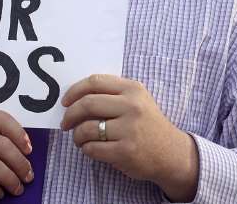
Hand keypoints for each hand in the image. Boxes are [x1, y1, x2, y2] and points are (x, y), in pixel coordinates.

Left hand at [60, 74, 197, 201]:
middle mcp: (132, 106)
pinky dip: (86, 149)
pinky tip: (90, 149)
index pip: (94, 82)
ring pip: (87, 128)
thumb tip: (74, 97)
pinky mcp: (126, 151)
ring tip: (79, 139)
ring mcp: (129, 129)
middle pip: (87, 104)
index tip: (65, 102)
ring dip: (77, 135)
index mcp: (132, 89)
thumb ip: (111, 94)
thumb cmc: (147, 125)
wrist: (171, 153)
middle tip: (65, 123)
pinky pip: (92, 148)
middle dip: (70, 114)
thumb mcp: (136, 101)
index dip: (74, 91)